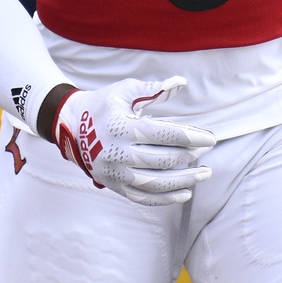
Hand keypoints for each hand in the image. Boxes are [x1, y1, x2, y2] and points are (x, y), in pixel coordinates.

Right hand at [52, 76, 214, 205]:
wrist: (70, 125)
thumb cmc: (103, 104)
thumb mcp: (125, 90)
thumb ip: (153, 88)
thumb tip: (180, 83)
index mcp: (122, 127)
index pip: (165, 135)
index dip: (192, 137)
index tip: (211, 138)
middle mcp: (118, 153)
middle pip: (163, 160)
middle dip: (190, 157)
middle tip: (207, 152)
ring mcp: (115, 173)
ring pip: (156, 183)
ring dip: (184, 181)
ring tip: (204, 174)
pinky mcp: (113, 185)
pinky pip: (142, 197)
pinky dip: (165, 199)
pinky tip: (185, 194)